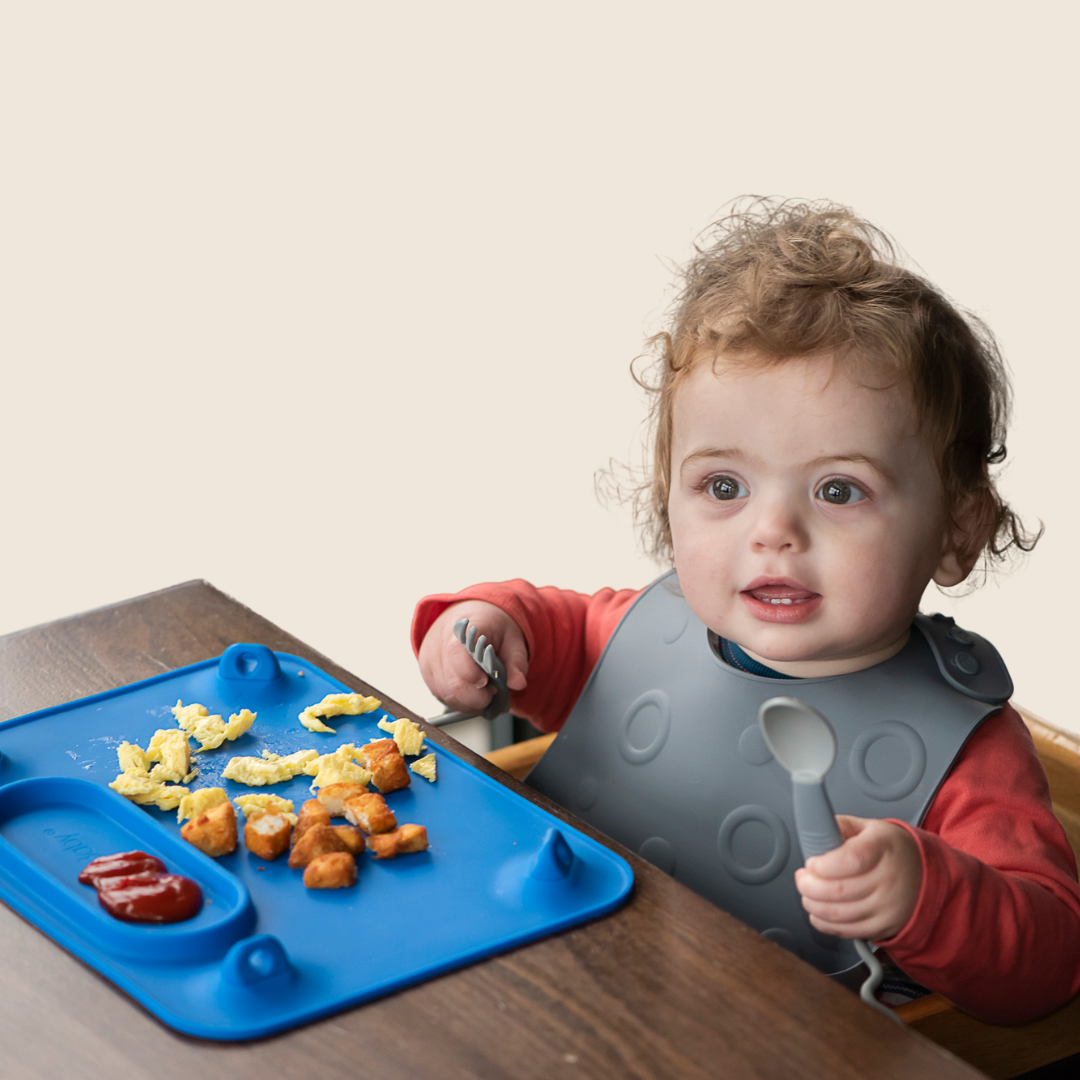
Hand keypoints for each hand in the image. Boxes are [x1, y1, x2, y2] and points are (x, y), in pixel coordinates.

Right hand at [418, 600, 528, 715]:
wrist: (467, 614)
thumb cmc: (491, 626)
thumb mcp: (512, 638)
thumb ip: (517, 662)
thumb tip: (518, 684)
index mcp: (462, 627)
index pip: (457, 653)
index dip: (471, 674)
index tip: (487, 683)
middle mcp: (439, 642)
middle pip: (452, 682)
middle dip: (477, 697)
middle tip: (493, 693)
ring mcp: (429, 658)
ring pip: (446, 694)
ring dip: (469, 702)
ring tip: (485, 692)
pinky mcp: (426, 671)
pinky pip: (440, 695)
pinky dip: (458, 700)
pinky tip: (471, 692)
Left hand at [794, 815, 921, 941]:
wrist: (924, 875)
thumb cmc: (890, 849)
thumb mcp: (868, 827)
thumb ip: (840, 827)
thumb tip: (815, 830)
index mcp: (882, 848)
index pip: (851, 860)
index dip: (824, 865)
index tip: (811, 863)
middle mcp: (888, 879)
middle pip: (840, 890)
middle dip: (809, 886)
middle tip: (802, 878)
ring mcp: (888, 907)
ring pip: (840, 914)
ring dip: (813, 905)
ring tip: (806, 893)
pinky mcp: (884, 927)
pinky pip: (848, 931)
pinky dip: (825, 923)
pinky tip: (817, 912)